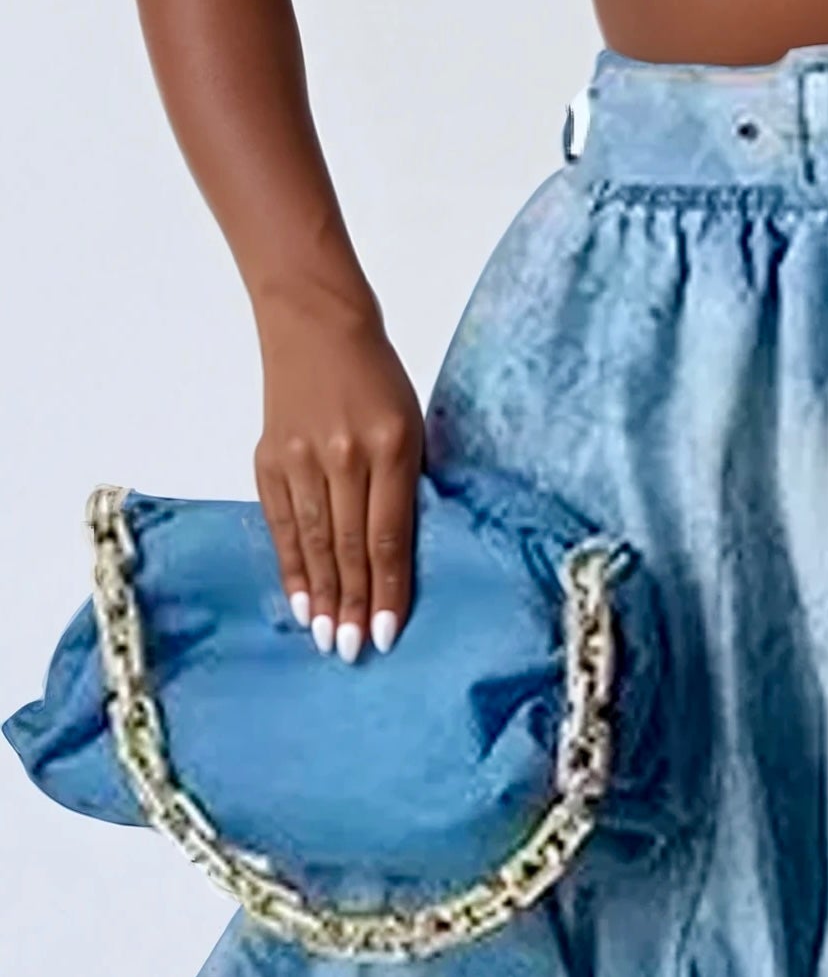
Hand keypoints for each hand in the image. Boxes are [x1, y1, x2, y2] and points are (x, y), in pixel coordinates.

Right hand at [253, 286, 424, 660]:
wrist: (315, 324)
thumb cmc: (376, 376)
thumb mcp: (411, 423)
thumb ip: (404, 484)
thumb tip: (397, 553)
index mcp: (391, 446)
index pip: (388, 535)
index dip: (387, 589)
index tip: (387, 633)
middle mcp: (344, 455)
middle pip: (350, 546)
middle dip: (353, 605)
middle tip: (353, 652)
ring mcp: (301, 457)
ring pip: (314, 541)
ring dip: (321, 595)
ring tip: (327, 637)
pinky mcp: (269, 457)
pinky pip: (281, 523)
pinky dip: (291, 565)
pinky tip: (300, 599)